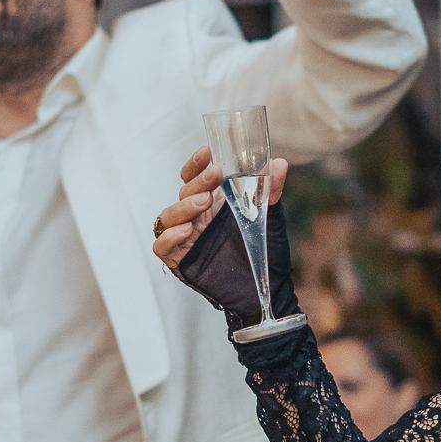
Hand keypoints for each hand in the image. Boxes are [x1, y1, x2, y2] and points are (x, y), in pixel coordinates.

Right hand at [152, 145, 287, 270]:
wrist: (266, 289)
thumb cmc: (265, 251)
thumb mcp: (269, 218)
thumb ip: (270, 191)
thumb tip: (279, 164)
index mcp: (212, 201)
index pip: (195, 176)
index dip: (197, 163)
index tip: (208, 152)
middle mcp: (196, 216)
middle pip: (184, 192)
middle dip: (197, 181)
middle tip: (214, 175)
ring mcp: (186, 237)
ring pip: (169, 215)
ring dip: (184, 206)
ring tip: (203, 203)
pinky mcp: (180, 259)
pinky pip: (162, 245)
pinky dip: (169, 236)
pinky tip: (185, 230)